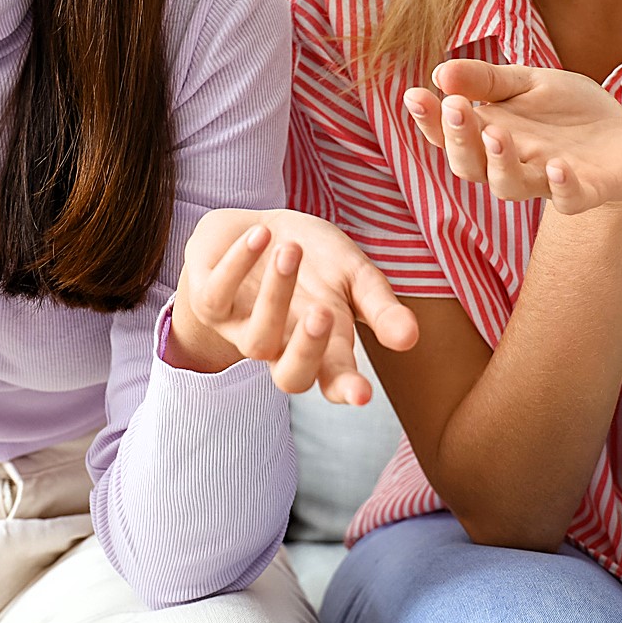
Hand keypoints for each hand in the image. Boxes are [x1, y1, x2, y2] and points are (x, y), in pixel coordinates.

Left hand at [172, 208, 420, 404]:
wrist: (259, 229)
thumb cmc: (316, 260)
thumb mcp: (354, 275)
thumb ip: (380, 306)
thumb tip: (410, 338)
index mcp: (323, 347)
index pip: (336, 380)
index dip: (346, 389)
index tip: (362, 393)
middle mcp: (282, 348)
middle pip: (291, 378)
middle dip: (307, 350)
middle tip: (324, 311)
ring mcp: (242, 331)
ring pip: (255, 339)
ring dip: (275, 294)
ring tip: (291, 249)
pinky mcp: (210, 303)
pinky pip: (216, 294)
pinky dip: (237, 264)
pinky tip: (260, 234)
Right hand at [405, 59, 621, 213]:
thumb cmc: (567, 109)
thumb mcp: (526, 82)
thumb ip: (486, 80)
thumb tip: (440, 72)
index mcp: (489, 135)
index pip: (449, 134)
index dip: (430, 120)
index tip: (416, 95)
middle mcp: (510, 164)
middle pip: (470, 166)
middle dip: (459, 140)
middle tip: (455, 109)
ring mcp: (545, 181)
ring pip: (509, 187)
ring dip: (500, 163)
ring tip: (496, 135)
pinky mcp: (585, 192)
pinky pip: (568, 198)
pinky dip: (562, 185)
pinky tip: (557, 165)